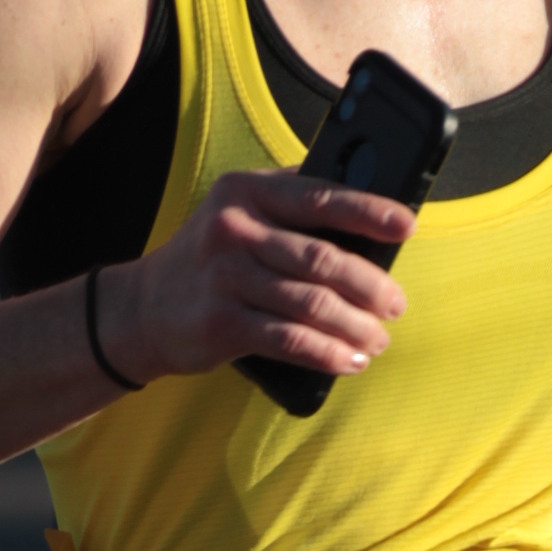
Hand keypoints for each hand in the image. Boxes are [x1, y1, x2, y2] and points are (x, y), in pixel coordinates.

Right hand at [108, 169, 413, 387]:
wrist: (144, 307)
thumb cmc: (214, 256)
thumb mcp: (242, 211)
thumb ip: (294, 202)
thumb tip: (370, 215)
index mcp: (247, 190)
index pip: (319, 197)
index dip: (368, 211)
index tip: (407, 225)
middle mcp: (234, 229)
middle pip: (321, 259)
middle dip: (370, 285)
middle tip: (396, 304)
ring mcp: (224, 277)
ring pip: (311, 304)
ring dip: (355, 326)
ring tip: (377, 338)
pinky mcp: (221, 323)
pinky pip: (289, 340)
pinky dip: (327, 353)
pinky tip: (349, 360)